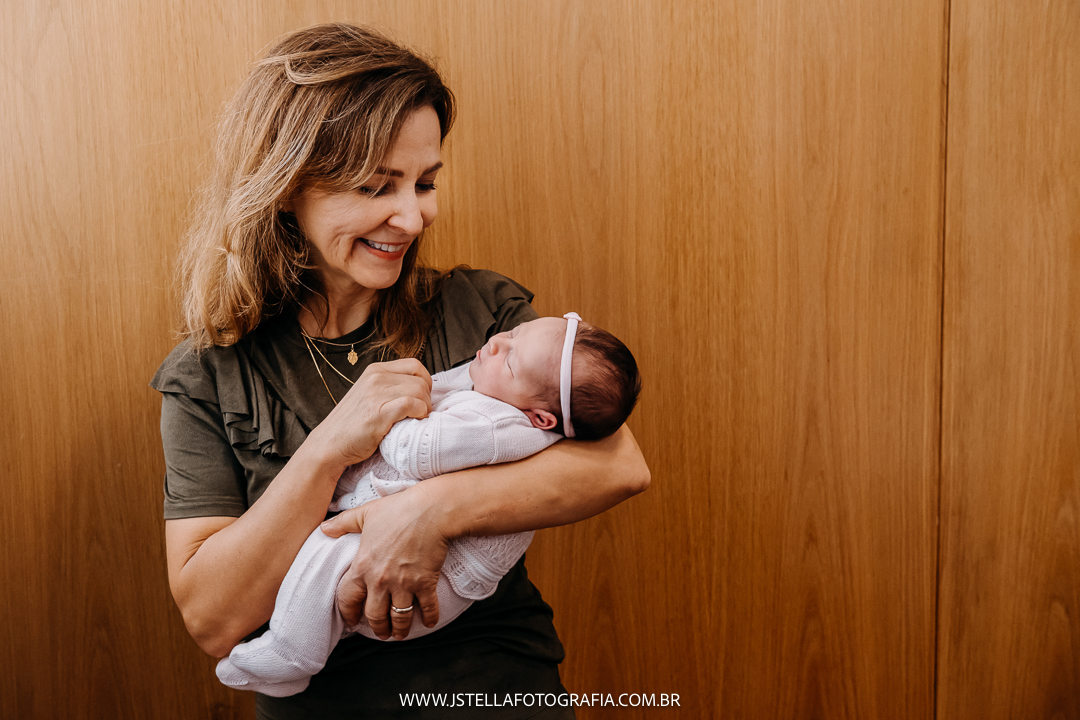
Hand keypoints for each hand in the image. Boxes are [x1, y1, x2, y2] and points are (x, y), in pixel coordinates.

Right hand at [312, 359, 431, 467]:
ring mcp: (377, 393)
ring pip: (420, 391)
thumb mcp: (369, 394)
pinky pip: (413, 405)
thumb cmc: (353, 425)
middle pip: (420, 380)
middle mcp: (376, 377)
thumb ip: (390, 387)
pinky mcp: (380, 412)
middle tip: (420, 414)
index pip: (415, 365)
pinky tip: (413, 423)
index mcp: (375, 370)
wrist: (329, 444)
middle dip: (427, 398)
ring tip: (416, 420)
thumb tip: (421, 389)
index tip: (422, 398)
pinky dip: (420, 414)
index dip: (425, 381)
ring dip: (425, 408)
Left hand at [321, 483, 448, 639]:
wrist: (431, 510)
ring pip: (399, 617)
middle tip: (381, 632)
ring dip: (399, 629)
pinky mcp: (425, 583)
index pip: (348, 599)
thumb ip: (343, 523)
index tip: (352, 621)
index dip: (348, 613)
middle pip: (374, 615)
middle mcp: (380, 580)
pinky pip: (427, 608)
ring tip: (400, 633)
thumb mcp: (365, 513)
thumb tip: (324, 528)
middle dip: (378, 628)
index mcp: (363, 565)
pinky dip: (429, 618)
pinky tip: (429, 622)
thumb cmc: (398, 510)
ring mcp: (404, 584)